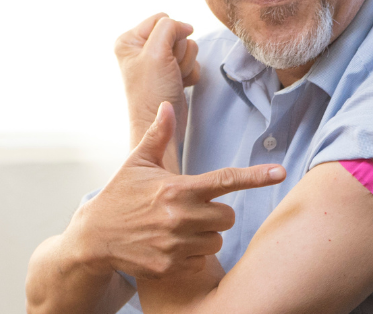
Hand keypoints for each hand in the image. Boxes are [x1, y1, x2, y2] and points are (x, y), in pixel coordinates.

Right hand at [64, 103, 287, 279]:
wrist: (92, 238)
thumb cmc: (118, 197)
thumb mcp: (137, 164)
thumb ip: (158, 136)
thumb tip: (167, 106)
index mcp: (177, 188)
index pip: (226, 180)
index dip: (256, 176)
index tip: (280, 172)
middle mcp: (179, 216)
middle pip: (227, 217)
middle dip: (215, 214)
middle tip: (190, 210)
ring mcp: (175, 244)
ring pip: (217, 240)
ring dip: (205, 236)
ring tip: (178, 229)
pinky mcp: (169, 267)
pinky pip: (201, 261)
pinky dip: (192, 256)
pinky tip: (170, 247)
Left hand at [115, 13, 198, 150]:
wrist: (162, 125)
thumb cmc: (153, 92)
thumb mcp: (156, 53)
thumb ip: (169, 28)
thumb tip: (186, 27)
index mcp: (129, 40)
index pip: (163, 19)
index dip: (171, 35)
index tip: (162, 57)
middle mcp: (142, 49)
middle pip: (177, 33)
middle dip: (179, 52)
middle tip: (168, 70)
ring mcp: (158, 61)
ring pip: (188, 47)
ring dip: (186, 64)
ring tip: (173, 79)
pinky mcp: (172, 72)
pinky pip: (192, 62)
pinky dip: (190, 74)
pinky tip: (179, 85)